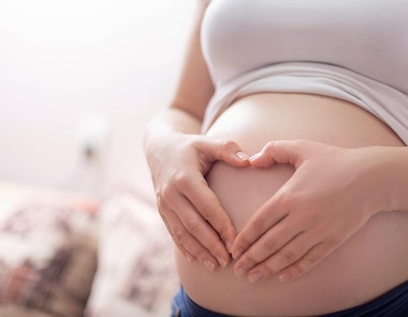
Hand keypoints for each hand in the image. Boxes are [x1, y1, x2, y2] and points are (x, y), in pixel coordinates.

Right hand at [146, 132, 248, 270]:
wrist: (159, 149)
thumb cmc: (190, 147)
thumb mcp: (207, 142)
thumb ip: (227, 149)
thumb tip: (248, 161)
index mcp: (185, 178)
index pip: (207, 206)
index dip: (221, 225)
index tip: (236, 241)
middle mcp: (171, 194)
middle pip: (193, 224)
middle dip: (211, 244)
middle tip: (228, 260)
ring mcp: (163, 204)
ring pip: (181, 233)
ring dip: (198, 251)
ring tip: (215, 265)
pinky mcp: (161, 211)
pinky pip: (173, 233)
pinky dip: (185, 247)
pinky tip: (197, 259)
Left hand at [230, 140, 376, 282]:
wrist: (371, 178)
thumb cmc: (335, 160)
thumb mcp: (303, 148)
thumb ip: (274, 150)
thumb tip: (252, 161)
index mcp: (289, 196)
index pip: (259, 222)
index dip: (244, 238)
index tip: (234, 249)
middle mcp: (301, 217)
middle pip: (269, 243)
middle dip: (251, 259)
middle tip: (238, 269)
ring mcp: (318, 231)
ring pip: (287, 255)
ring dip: (268, 268)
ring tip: (253, 277)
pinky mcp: (333, 240)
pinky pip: (310, 260)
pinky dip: (295, 270)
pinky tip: (283, 276)